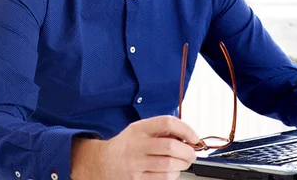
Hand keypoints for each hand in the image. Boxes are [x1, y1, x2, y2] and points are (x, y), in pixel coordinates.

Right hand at [71, 115, 199, 179]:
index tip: (193, 136)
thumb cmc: (127, 145)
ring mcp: (136, 163)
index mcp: (140, 128)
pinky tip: (172, 171)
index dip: (185, 129)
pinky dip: (173, 174)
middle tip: (192, 153)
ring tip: (183, 162)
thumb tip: (187, 136)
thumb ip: (160, 131)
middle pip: (170, 147)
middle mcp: (137, 144)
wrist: (103, 162)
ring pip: (168, 165)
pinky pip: (162, 178)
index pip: (167, 123)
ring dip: (182, 164)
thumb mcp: (140, 130)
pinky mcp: (137, 179)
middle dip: (187, 151)